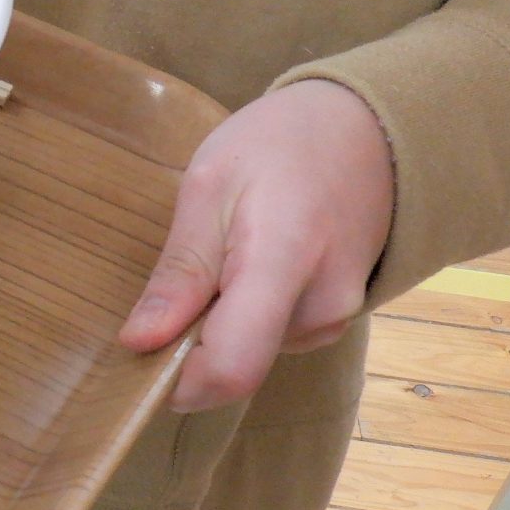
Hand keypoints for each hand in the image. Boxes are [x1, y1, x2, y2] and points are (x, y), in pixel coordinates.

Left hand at [117, 79, 393, 412]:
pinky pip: (274, 338)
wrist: (370, 128)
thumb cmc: (281, 145)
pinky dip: (247, 317)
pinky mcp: (339, 319)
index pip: (232, 368)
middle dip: (193, 342)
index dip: (179, 381)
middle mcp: (322, 306)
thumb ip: (180, 272)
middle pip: (236, 365)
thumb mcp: (209, 188)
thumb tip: (139, 342)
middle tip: (186, 275)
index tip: (143, 355)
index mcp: (284, 263)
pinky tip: (251, 265)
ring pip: (252, 354)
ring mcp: (338, 317)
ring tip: (226, 255)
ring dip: (220, 324)